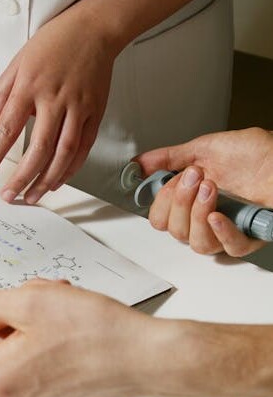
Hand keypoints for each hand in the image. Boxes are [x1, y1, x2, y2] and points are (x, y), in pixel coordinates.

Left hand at [0, 2, 115, 204]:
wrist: (94, 29)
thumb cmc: (53, 43)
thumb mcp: (17, 63)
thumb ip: (1, 95)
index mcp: (29, 87)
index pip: (7, 130)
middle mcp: (54, 100)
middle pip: (38, 149)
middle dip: (22, 177)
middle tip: (9, 196)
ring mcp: (78, 108)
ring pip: (63, 154)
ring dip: (47, 180)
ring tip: (33, 196)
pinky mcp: (95, 113)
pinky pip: (83, 148)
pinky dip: (71, 169)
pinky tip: (57, 181)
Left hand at [0, 280, 157, 396]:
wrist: (148, 359)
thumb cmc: (96, 333)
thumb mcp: (31, 300)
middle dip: (10, 318)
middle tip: (38, 295)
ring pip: (20, 352)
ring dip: (34, 326)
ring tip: (66, 308)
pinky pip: (42, 363)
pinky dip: (51, 342)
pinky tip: (77, 328)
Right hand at [136, 128, 272, 256]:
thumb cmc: (257, 154)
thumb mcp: (205, 148)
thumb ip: (169, 158)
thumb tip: (139, 164)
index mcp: (192, 200)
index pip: (161, 219)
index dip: (163, 202)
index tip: (174, 178)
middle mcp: (206, 218)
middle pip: (175, 232)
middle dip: (180, 203)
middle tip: (196, 177)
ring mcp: (226, 230)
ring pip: (197, 243)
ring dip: (198, 215)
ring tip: (211, 188)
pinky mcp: (248, 237)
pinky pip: (229, 248)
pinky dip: (221, 232)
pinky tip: (219, 215)